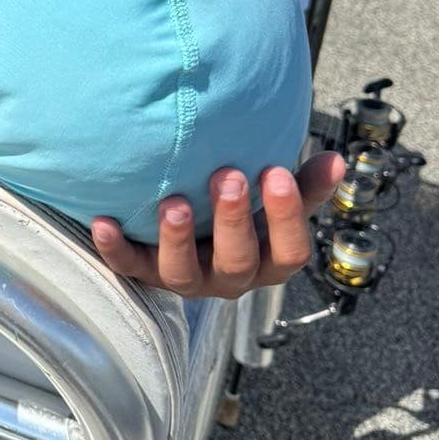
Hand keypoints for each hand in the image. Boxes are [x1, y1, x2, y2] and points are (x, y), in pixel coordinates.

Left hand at [88, 152, 345, 299]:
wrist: (190, 238)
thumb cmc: (239, 215)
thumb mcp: (273, 203)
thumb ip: (301, 185)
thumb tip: (337, 160)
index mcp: (268, 262)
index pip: (290, 252)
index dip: (285, 217)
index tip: (275, 173)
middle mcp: (230, 278)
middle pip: (237, 262)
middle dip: (232, 220)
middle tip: (226, 176)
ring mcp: (186, 280)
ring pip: (183, 273)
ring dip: (177, 238)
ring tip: (172, 202)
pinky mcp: (146, 274)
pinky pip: (129, 267)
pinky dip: (115, 248)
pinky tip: (102, 221)